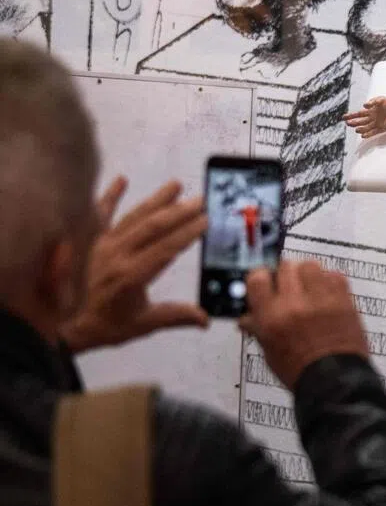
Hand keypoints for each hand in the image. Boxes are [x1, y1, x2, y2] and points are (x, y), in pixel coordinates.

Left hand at [60, 178, 207, 352]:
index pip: (166, 249)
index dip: (188, 234)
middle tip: (199, 200)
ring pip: (133, 217)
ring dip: (155, 200)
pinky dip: (109, 196)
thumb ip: (175, 317)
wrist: (59, 323)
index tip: (205, 220)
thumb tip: (205, 319)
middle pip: (152, 227)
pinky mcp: (87, 239)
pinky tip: (122, 180)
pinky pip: (99, 214)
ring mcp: (101, 244)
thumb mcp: (142, 325)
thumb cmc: (103, 325)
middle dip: (179, 212)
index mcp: (133, 275)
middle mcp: (117, 254)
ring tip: (176, 185)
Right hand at [239, 259, 370, 389]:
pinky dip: (330, 281)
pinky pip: (335, 275)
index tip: (266, 283)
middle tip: (290, 287)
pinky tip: (327, 294)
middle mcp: (294, 303)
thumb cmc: (299, 371)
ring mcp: (321, 300)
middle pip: (285, 266)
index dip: (261, 278)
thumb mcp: (270, 352)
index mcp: (271, 317)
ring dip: (308, 274)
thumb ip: (258, 328)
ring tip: (310, 288)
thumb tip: (246, 317)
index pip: (257, 277)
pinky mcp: (343, 301)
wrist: (334, 382)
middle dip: (285, 275)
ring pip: (310, 265)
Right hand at [343, 96, 385, 138]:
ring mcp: (376, 124)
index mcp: (370, 111)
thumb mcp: (381, 99)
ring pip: (365, 127)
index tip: (344, 117)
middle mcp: (372, 118)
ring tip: (356, 129)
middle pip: (360, 121)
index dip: (351, 115)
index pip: (359, 114)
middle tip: (347, 123)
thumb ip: (373, 101)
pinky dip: (368, 134)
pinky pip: (373, 132)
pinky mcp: (381, 128)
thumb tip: (364, 105)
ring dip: (360, 129)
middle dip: (353, 122)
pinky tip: (363, 136)